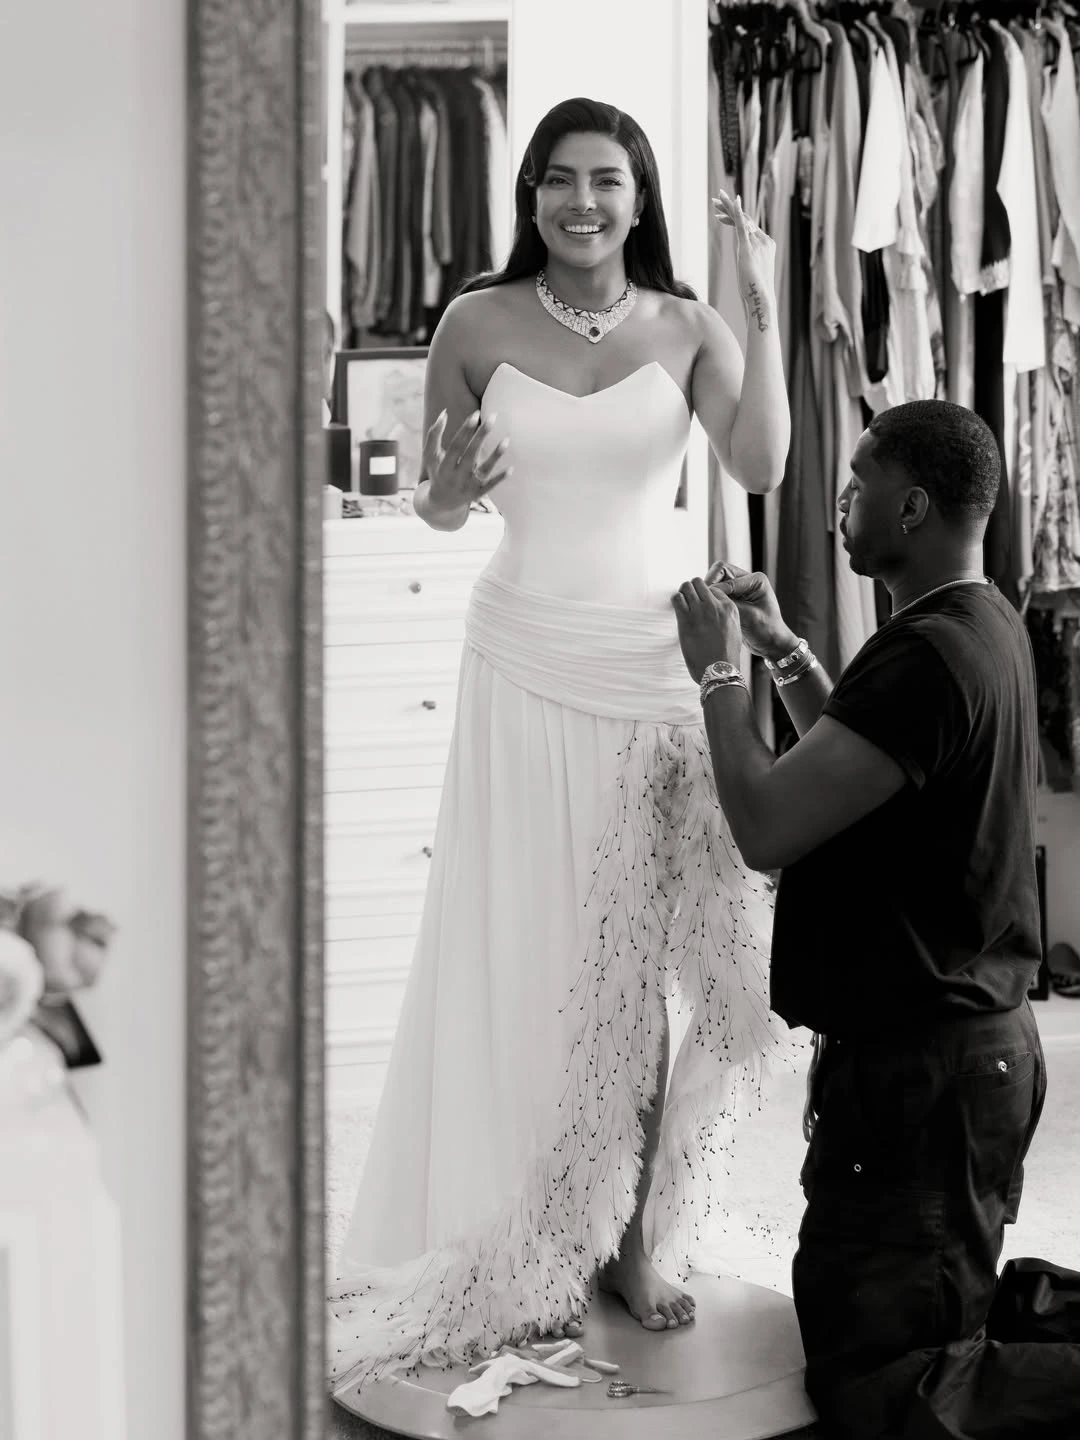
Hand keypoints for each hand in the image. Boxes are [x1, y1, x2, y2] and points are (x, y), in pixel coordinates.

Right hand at [422, 409, 511, 511]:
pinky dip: (500, 478)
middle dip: (481, 435)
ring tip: (507, 440)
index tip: (475, 414)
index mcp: (444, 466)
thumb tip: (444, 413)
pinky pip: (491, 486)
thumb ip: (434, 434)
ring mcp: (468, 487)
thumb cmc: (437, 471)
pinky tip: (511, 468)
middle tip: (493, 416)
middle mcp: (456, 477)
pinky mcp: (478, 494)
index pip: (456, 446)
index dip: (465, 430)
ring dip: (495, 456)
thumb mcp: (430, 455)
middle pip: (471, 454)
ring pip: (484, 470)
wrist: (441, 503)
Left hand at [672, 578, 743, 682]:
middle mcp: (715, 605)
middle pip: (699, 583)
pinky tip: (677, 609)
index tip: (700, 603)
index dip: (705, 595)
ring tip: (682, 603)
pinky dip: (675, 600)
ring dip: (682, 592)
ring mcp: (700, 611)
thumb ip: (724, 617)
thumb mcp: (733, 630)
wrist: (719, 670)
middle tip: (688, 599)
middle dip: (692, 588)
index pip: (713, 589)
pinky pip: (676, 598)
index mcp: (729, 608)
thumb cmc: (726, 655)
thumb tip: (712, 613)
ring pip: (686, 587)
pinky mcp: (686, 619)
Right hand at [705, 562, 794, 660]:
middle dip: (709, 583)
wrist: (772, 644)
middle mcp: (747, 580)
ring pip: (716, 580)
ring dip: (708, 590)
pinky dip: (710, 598)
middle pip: (720, 571)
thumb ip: (731, 604)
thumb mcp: (750, 617)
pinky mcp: (733, 597)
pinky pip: (717, 591)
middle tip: (701, 599)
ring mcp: (739, 588)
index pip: (727, 574)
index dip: (714, 587)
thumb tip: (711, 595)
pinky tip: (705, 609)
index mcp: (756, 580)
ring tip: (701, 604)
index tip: (705, 601)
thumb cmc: (767, 631)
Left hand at [711, 190, 776, 334]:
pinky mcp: (748, 247)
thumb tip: (745, 267)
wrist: (762, 299)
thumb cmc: (756, 292)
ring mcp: (758, 243)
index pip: (749, 227)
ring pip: (741, 219)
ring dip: (727, 208)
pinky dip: (736, 212)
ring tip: (715, 199)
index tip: (722, 214)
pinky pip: (742, 225)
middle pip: (745, 219)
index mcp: (767, 245)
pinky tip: (731, 201)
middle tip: (717, 198)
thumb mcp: (752, 274)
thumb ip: (748, 264)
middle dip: (730, 208)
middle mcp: (764, 241)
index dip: (735, 218)